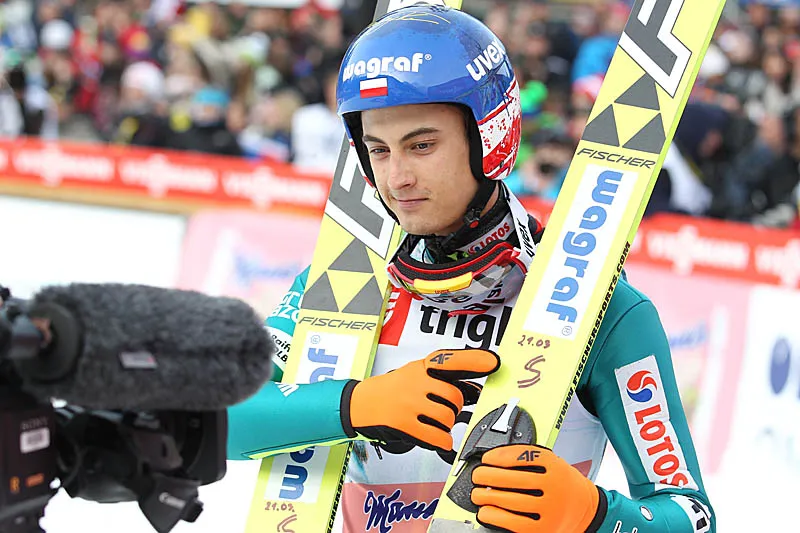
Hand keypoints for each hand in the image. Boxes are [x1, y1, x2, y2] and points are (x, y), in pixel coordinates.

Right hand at [341, 349, 499, 451]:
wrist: (359, 404)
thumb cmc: (391, 390)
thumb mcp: (412, 375)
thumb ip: (439, 380)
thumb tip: (474, 391)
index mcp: (420, 368)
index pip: (451, 360)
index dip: (475, 360)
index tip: (494, 362)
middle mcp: (415, 382)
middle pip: (455, 397)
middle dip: (455, 408)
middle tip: (445, 411)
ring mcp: (409, 403)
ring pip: (448, 417)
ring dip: (446, 425)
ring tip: (434, 423)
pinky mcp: (404, 424)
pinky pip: (437, 436)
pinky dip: (443, 441)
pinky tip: (438, 439)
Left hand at [471, 444, 605, 532]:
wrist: (588, 509)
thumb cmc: (565, 484)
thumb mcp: (554, 463)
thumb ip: (531, 459)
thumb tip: (496, 459)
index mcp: (555, 467)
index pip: (521, 456)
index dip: (498, 456)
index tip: (487, 459)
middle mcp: (554, 487)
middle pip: (511, 479)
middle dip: (486, 476)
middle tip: (478, 476)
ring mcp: (550, 510)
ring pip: (510, 501)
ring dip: (487, 497)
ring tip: (477, 495)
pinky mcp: (545, 529)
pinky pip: (514, 523)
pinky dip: (495, 516)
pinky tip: (486, 512)